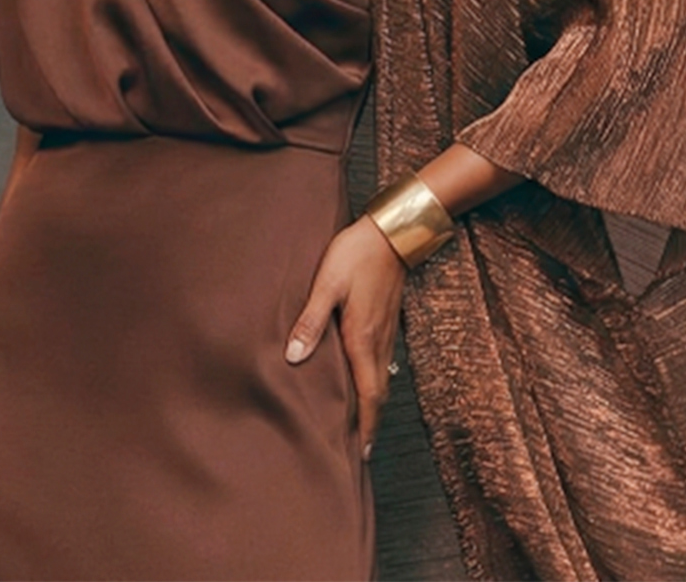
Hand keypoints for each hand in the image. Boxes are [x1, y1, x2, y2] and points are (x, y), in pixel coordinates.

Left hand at [285, 217, 408, 456]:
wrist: (392, 233)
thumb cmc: (356, 255)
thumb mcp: (326, 285)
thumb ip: (310, 321)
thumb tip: (294, 358)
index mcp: (362, 338)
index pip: (368, 394)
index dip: (366, 425)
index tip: (362, 453)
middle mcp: (378, 342)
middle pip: (377, 394)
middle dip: (369, 424)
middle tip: (360, 451)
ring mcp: (386, 333)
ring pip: (380, 380)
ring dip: (371, 405)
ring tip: (359, 426)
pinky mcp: (387, 323)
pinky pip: (381, 364)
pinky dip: (373, 383)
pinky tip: (363, 384)